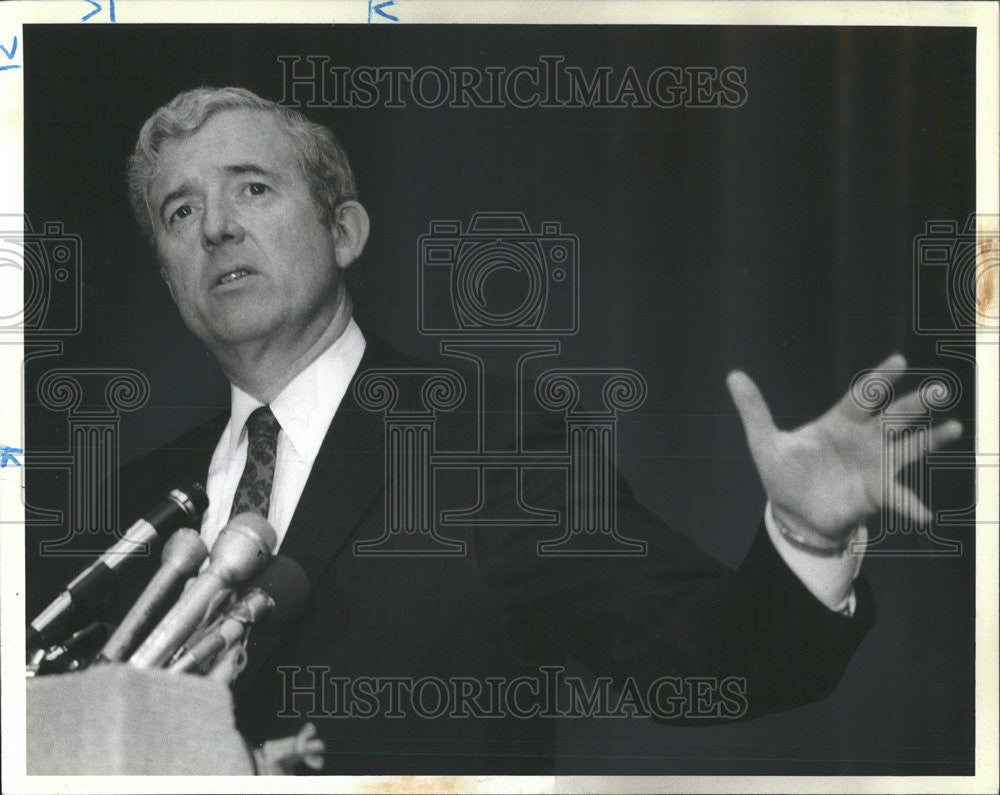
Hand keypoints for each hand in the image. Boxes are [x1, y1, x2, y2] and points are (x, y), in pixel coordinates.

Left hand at [726, 354, 962, 548]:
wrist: (792, 513)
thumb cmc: (784, 473)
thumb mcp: (764, 443)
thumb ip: (754, 410)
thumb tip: (733, 375)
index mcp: (839, 421)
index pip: (862, 396)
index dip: (879, 379)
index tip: (898, 361)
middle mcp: (864, 438)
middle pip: (894, 416)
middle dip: (916, 403)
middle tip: (937, 388)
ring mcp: (875, 464)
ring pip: (908, 447)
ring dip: (931, 439)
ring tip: (954, 428)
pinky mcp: (878, 492)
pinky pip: (899, 496)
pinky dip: (912, 504)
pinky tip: (924, 514)